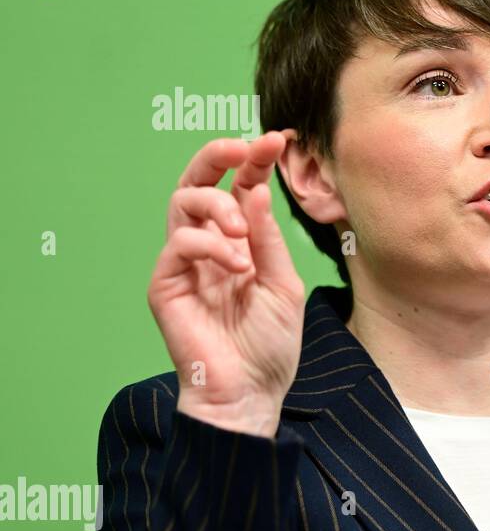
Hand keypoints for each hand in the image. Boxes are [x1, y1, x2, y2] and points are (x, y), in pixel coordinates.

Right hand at [147, 133, 305, 437]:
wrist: (250, 392)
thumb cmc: (269, 345)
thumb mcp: (283, 284)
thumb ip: (268, 239)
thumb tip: (257, 190)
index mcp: (240, 243)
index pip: (240, 189)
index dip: (254, 161)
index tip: (276, 138)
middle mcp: (209, 246)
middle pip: (198, 182)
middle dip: (218, 156)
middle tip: (243, 147)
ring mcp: (185, 264)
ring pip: (183, 203)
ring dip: (218, 205)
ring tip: (245, 232)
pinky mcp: (166, 284)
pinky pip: (179, 244)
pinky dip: (211, 245)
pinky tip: (237, 266)